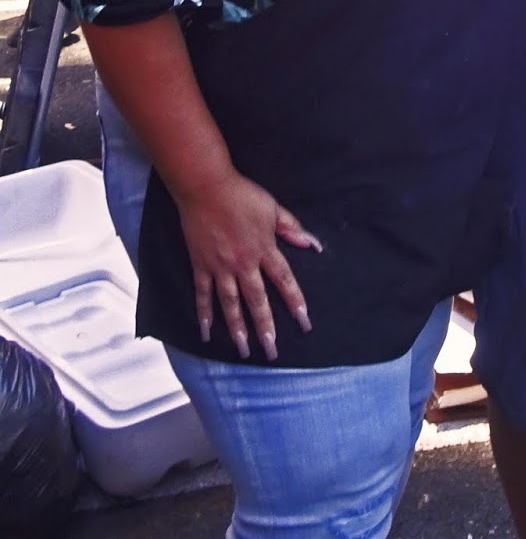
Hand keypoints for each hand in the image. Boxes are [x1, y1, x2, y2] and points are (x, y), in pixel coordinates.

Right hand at [171, 169, 321, 360]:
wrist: (206, 188)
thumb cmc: (242, 195)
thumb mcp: (274, 208)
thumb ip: (292, 228)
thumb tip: (312, 245)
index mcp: (264, 249)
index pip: (285, 281)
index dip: (295, 302)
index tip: (304, 322)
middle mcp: (243, 264)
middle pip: (257, 301)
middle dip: (265, 327)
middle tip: (271, 351)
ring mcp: (220, 267)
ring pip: (230, 304)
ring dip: (237, 328)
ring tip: (243, 350)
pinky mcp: (200, 265)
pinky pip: (202, 295)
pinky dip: (204, 314)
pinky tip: (207, 332)